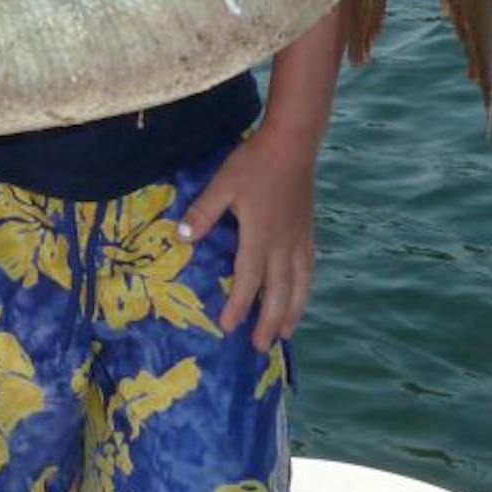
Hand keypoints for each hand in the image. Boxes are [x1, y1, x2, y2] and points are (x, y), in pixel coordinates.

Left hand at [178, 128, 317, 352]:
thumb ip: (204, 212)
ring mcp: (299, 239)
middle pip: (279, 292)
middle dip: (269, 322)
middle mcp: (283, 244)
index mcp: (260, 235)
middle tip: (259, 346)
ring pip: (299, 285)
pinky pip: (309, 269)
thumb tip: (182, 237)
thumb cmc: (254, 163)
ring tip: (286, 334)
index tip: (229, 327)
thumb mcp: (222, 184)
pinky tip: (302, 295)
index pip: (248, 279)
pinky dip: (305, 289)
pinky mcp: (308, 232)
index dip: (239, 305)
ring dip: (292, 312)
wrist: (292, 144)